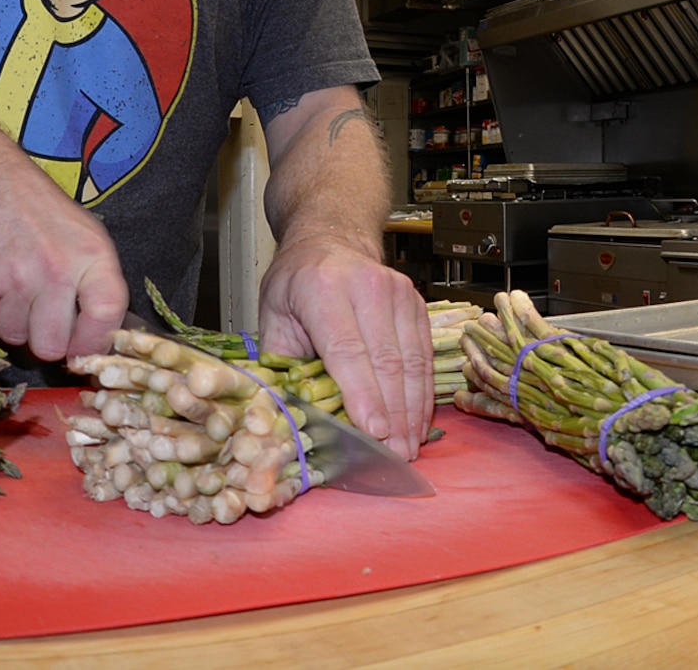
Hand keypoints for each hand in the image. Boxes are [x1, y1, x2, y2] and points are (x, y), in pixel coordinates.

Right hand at [0, 150, 128, 361]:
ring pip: (15, 337)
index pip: (105, 316)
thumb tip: (102, 341)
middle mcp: (56, 267)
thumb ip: (98, 287)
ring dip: (16, 322)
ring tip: (18, 287)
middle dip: (47, 340)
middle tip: (44, 317)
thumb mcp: (88, 238)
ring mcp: (14, 275)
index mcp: (93, 256)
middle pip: (51, 345)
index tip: (83, 349)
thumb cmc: (44, 213)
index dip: (94, 343)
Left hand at [257, 232, 432, 458]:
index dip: (363, 395)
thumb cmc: (296, 283)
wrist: (330, 240)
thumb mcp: (273, 316)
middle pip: (386, 361)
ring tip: (409, 446)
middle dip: (393, 414)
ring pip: (412, 361)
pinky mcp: (416, 302)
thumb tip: (291, 416)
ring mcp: (398, 292)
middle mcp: (366, 286)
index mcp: (322, 289)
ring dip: (412, 410)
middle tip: (394, 455)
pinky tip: (417, 420)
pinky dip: (422, 392)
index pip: (348, 351)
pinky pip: (424, 354)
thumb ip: (281, 363)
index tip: (375, 433)